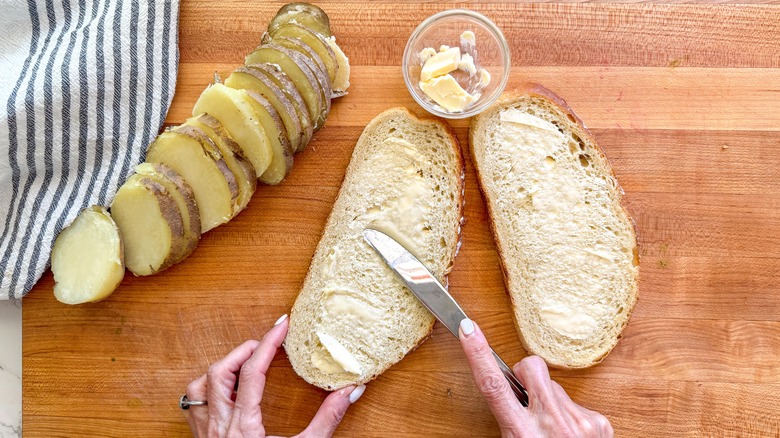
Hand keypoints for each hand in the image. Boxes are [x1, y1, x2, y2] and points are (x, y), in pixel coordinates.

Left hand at [183, 314, 366, 436]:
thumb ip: (327, 420)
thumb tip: (351, 392)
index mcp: (244, 427)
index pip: (252, 372)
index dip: (269, 343)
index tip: (282, 325)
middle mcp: (219, 427)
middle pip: (219, 372)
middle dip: (243, 351)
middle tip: (266, 344)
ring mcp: (205, 435)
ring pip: (199, 386)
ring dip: (221, 368)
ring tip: (244, 362)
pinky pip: (192, 406)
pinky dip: (207, 389)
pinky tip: (224, 390)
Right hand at [458, 318, 612, 437]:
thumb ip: (509, 423)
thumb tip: (506, 396)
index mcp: (523, 434)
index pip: (493, 386)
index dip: (478, 354)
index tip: (467, 328)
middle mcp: (551, 425)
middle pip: (530, 368)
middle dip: (524, 373)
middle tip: (525, 398)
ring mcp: (579, 422)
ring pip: (554, 385)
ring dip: (549, 400)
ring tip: (551, 430)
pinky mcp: (600, 422)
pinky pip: (576, 401)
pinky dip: (569, 413)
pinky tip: (569, 435)